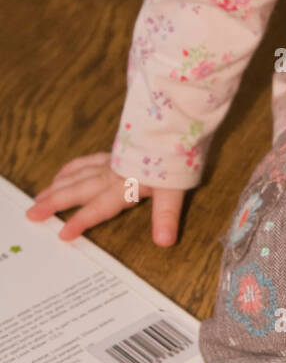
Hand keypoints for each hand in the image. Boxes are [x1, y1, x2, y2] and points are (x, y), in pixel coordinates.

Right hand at [26, 152, 184, 245]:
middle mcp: (113, 173)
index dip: (81, 221)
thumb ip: (166, 215)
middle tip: (31, 214)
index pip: (98, 207)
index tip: (62, 234)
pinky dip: (72, 168)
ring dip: (57, 187)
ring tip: (40, 196)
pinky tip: (63, 172)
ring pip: (78, 175)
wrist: (175, 120)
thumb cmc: (176, 154)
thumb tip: (164, 241)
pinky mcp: (117, 151)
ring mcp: (112, 161)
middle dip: (54, 203)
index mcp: (125, 184)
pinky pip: (87, 161)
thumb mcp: (175, 187)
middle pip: (78, 190)